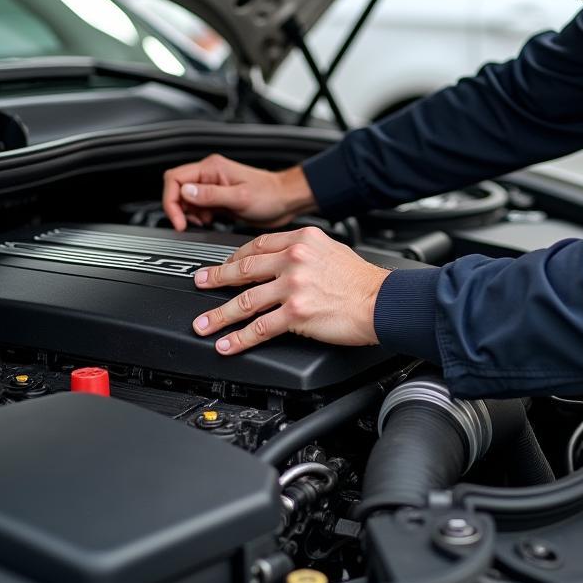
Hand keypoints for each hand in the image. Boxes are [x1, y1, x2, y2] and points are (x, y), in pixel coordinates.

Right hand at [161, 154, 315, 230]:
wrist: (286, 201)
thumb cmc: (270, 195)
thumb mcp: (239, 197)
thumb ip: (210, 195)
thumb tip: (185, 192)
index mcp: (211, 168)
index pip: (174, 178)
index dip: (171, 200)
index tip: (179, 220)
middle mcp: (209, 175)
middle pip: (177, 188)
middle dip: (179, 208)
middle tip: (188, 223)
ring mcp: (213, 186)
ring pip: (185, 199)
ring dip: (189, 213)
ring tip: (205, 221)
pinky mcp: (217, 198)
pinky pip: (197, 206)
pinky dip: (198, 216)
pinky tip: (210, 221)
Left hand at [191, 226, 389, 353]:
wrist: (382, 301)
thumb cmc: (363, 280)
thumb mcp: (331, 249)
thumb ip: (305, 251)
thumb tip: (284, 260)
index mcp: (302, 238)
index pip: (258, 244)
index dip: (235, 256)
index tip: (224, 264)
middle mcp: (295, 258)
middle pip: (244, 268)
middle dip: (216, 279)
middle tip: (200, 284)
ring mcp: (294, 285)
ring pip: (246, 300)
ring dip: (219, 314)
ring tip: (203, 324)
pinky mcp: (296, 313)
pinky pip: (260, 327)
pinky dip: (239, 338)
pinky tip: (227, 344)